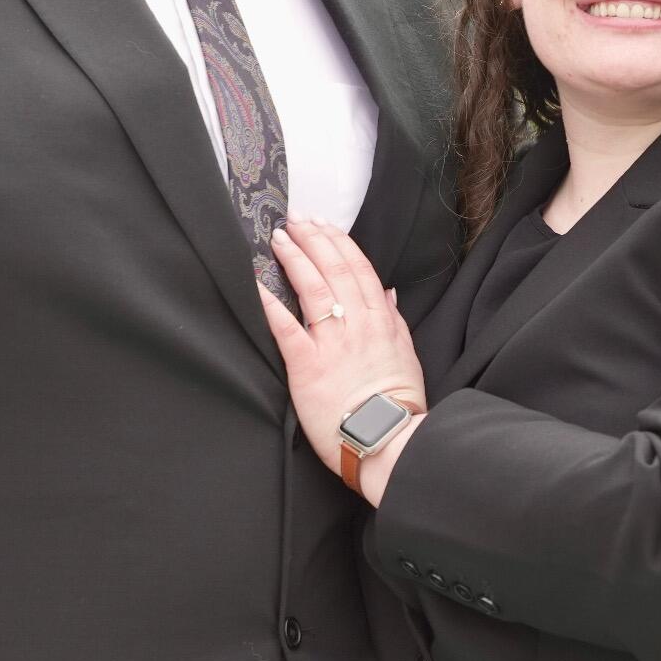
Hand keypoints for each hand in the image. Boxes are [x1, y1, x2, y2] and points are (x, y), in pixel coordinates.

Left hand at [258, 217, 426, 494]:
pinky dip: (269, 302)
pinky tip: (255, 282)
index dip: (338, 242)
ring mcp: (332, 342)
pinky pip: (285, 327)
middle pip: (334, 269)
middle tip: (295, 221)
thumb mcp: (405, 354)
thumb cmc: (396, 404)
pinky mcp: (308, 365)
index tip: (323, 225)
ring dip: (294, 258)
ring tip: (279, 238)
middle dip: (313, 239)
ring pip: (313, 287)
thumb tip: (389, 293)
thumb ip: (394, 321)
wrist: (387, 439)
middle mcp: (357, 324)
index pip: (358, 268)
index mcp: (380, 320)